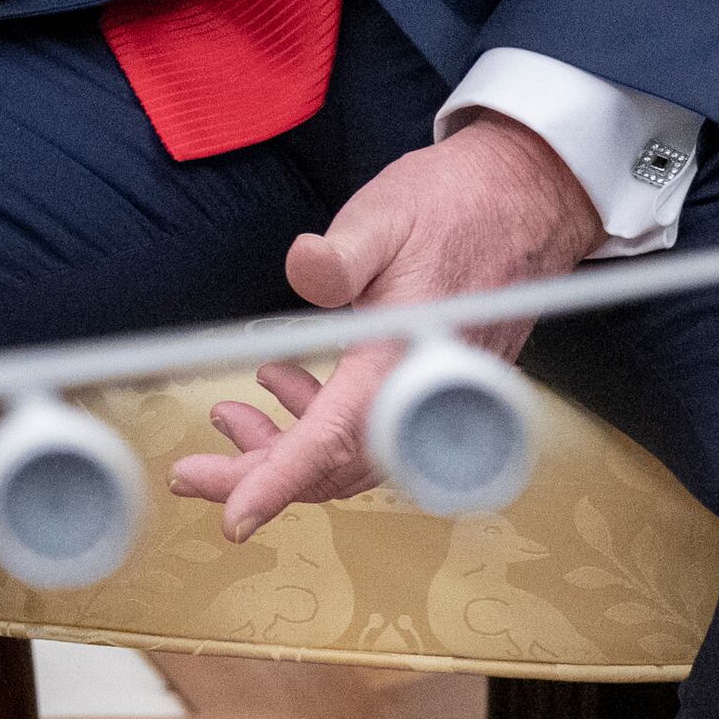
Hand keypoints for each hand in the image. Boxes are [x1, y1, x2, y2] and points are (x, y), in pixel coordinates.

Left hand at [164, 116, 596, 538]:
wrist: (527, 199)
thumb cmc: (454, 203)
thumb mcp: (384, 215)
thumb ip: (341, 254)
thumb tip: (304, 270)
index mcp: (403, 357)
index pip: (335, 438)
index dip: (280, 481)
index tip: (234, 520)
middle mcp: (423, 392)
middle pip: (338, 465)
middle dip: (261, 474)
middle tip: (191, 472)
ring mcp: (432, 395)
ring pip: (353, 455)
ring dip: (287, 449)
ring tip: (229, 417)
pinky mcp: (431, 389)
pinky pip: (371, 433)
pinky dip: (321, 425)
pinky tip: (285, 382)